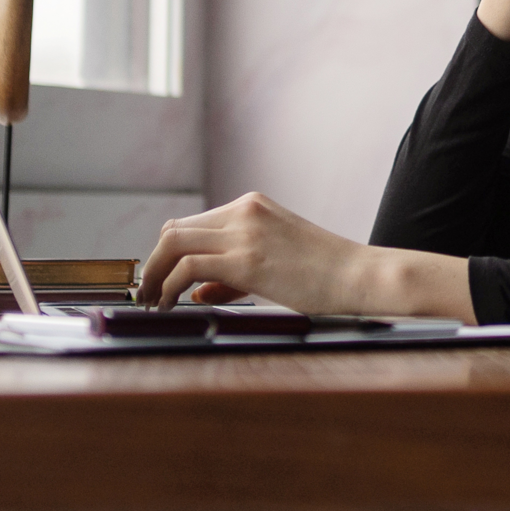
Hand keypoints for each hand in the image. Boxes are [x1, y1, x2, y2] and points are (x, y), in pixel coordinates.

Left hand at [137, 192, 474, 320]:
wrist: (361, 277)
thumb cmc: (327, 275)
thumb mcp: (276, 264)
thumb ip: (234, 273)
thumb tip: (198, 290)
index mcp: (253, 206)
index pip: (194, 223)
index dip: (170, 253)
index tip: (161, 279)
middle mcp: (244, 210)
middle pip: (175, 229)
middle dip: (155, 262)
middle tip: (148, 292)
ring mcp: (244, 232)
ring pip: (173, 243)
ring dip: (154, 274)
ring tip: (151, 302)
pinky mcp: (246, 260)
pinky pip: (188, 268)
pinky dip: (168, 287)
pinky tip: (168, 305)